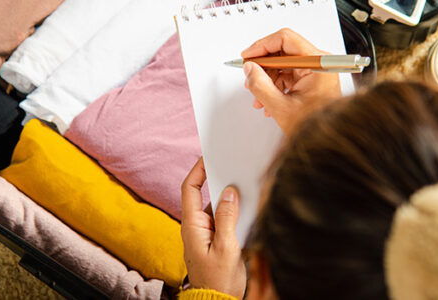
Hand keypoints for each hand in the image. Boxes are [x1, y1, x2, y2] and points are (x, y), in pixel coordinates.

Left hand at [180, 158, 246, 297]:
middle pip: (204, 195)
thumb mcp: (227, 248)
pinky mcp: (215, 242)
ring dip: (228, 197)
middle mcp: (196, 227)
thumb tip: (229, 191)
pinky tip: (246, 207)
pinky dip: (233, 212)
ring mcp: (205, 235)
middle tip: (233, 165)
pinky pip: (223, 220)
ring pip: (216, 207)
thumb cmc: (219, 280)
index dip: (198, 169)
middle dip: (218, 179)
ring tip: (244, 182)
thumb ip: (227, 218)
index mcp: (193, 226)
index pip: (190, 189)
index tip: (210, 155)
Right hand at [241, 28, 341, 132]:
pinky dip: (276, 85)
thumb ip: (260, 85)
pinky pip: (289, 75)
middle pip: (283, 52)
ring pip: (284, 64)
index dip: (263, 46)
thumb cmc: (316, 127)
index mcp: (317, 64)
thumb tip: (250, 69)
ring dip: (268, 79)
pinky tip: (268, 100)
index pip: (285, 40)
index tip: (248, 55)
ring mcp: (316, 71)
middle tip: (250, 76)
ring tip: (258, 96)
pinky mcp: (312, 80)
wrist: (327, 142)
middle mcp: (319, 63)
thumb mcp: (281, 107)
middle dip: (264, 66)